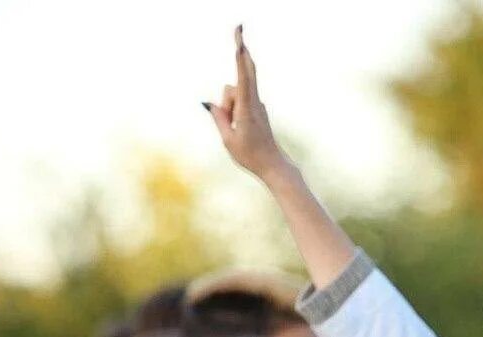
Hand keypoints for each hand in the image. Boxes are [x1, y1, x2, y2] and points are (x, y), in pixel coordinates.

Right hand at [206, 26, 292, 185]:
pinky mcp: (256, 108)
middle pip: (242, 73)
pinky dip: (232, 110)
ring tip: (235, 130)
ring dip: (228, 106)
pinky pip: (239, 101)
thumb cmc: (250, 155)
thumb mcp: (228, 139)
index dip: (240, 58)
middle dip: (241, 51)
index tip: (239, 42)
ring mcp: (257, 104)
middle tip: (239, 25)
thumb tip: (209, 103)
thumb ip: (219, 118)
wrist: (273, 165)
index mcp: (247, 109)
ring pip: (234, 93)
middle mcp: (254, 102)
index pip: (242, 77)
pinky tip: (240, 127)